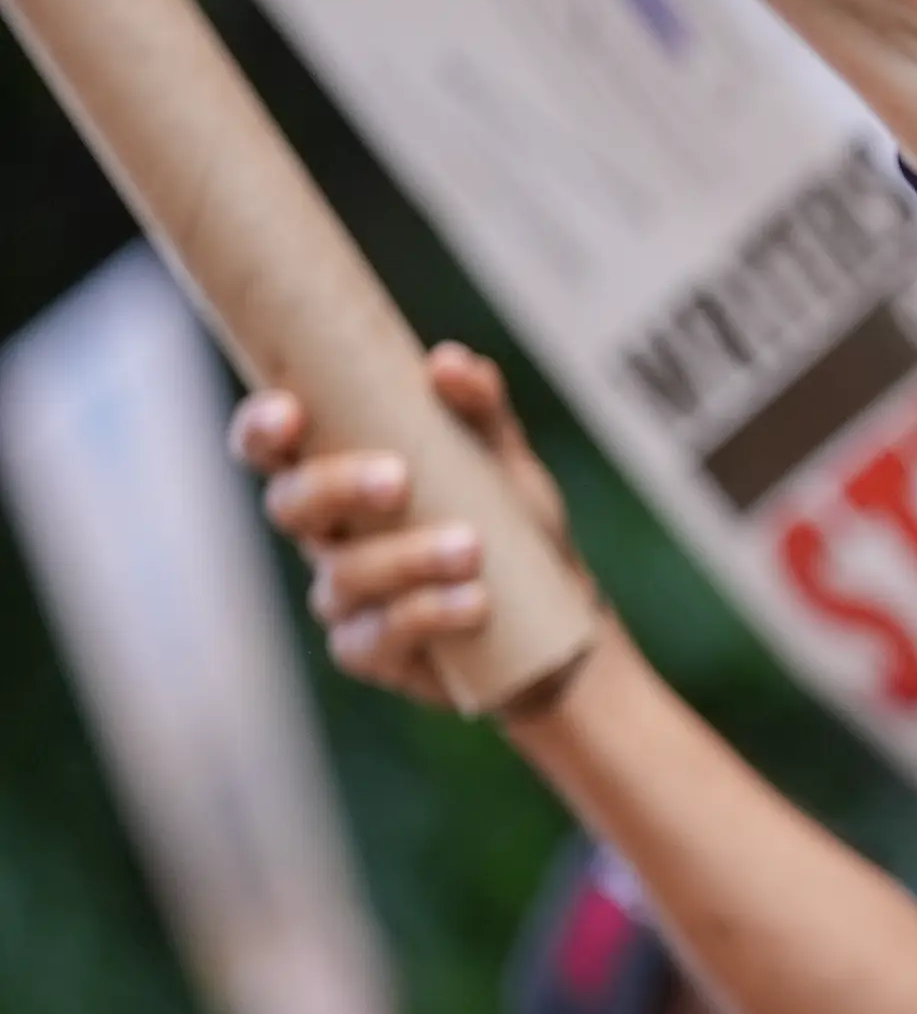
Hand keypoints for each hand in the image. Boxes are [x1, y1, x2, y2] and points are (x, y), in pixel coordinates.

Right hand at [233, 344, 578, 705]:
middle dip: (335, 487)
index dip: (263, 429)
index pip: (273, 449)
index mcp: (339, 476)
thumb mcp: (505, 458)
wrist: (557, 619)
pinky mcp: (371, 650)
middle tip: (397, 478)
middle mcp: (327, 536)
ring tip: (472, 548)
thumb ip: (480, 407)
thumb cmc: (511, 524)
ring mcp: (344, 597)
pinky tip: (474, 603)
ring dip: (406, 558)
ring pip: (343, 575)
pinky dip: (427, 615)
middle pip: (289, 507)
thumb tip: (449, 363)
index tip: (291, 412)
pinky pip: (376, 637)